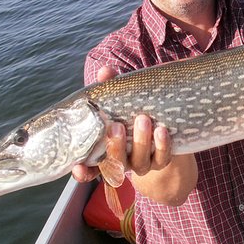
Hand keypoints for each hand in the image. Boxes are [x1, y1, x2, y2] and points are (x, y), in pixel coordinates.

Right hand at [71, 66, 172, 182]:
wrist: (165, 125)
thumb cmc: (132, 111)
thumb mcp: (120, 100)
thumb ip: (111, 88)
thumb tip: (105, 71)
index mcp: (106, 151)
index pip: (89, 168)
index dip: (83, 171)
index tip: (78, 167)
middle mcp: (122, 161)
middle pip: (116, 161)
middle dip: (115, 146)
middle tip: (117, 127)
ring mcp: (142, 162)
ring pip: (140, 160)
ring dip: (141, 141)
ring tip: (143, 120)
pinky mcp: (161, 160)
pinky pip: (162, 157)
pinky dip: (162, 145)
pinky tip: (162, 130)